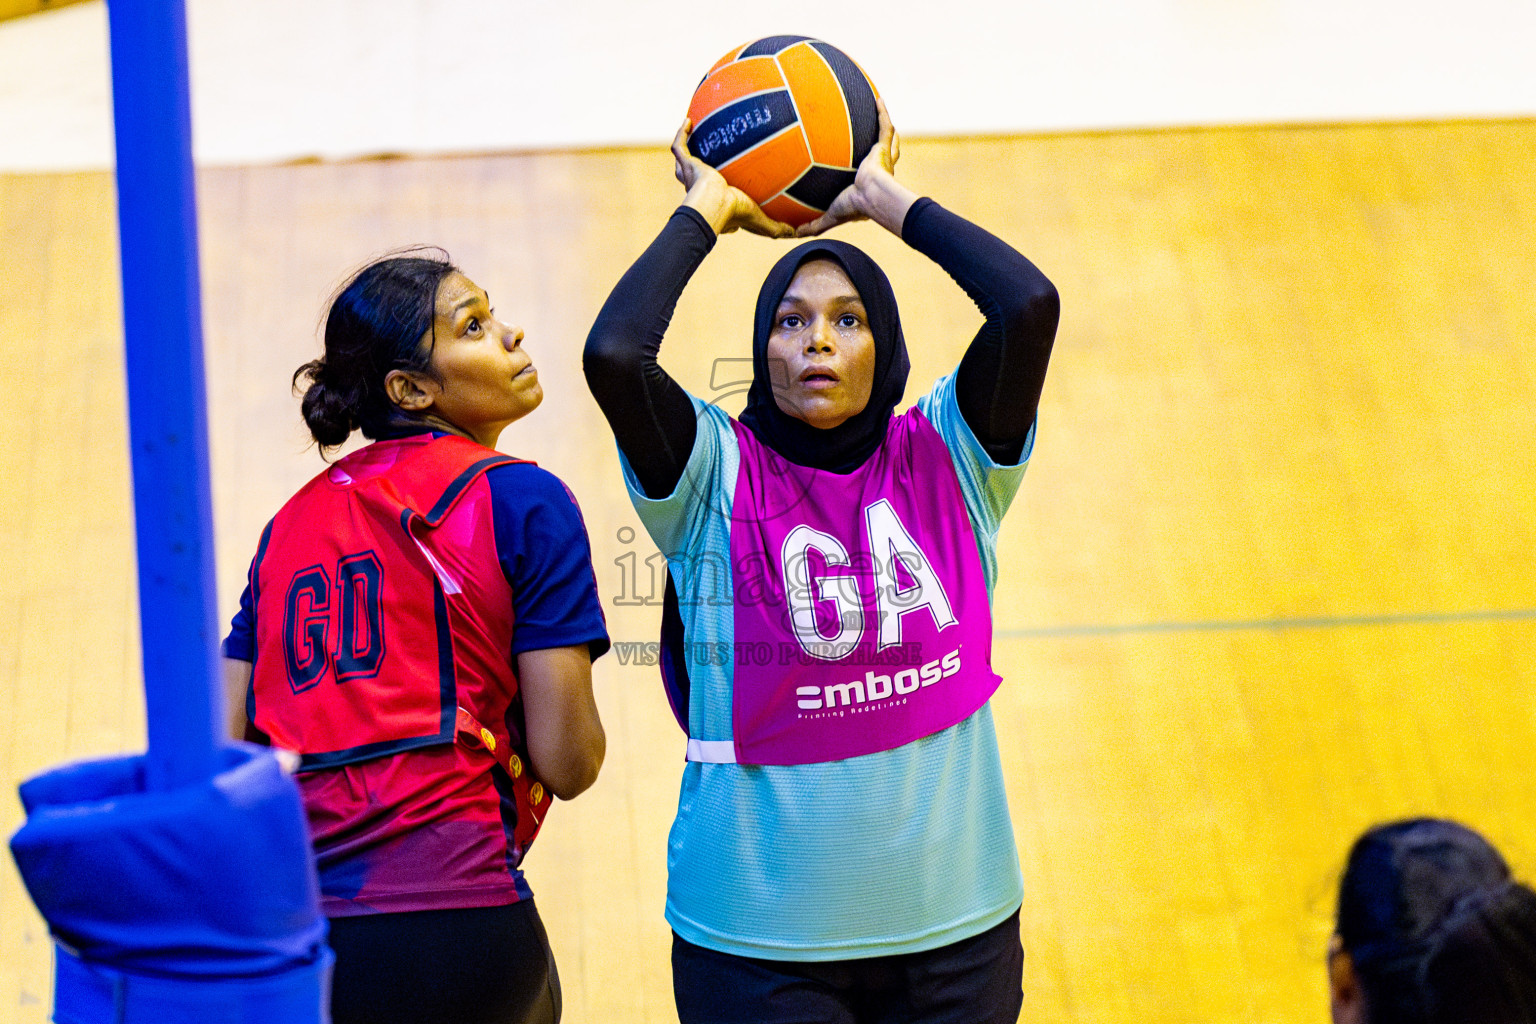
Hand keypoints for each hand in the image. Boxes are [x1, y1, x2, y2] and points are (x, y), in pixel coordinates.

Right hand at [674, 121, 794, 238]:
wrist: (714, 204)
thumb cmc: (735, 213)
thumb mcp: (761, 222)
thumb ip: (776, 228)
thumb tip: (795, 233)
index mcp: (716, 203)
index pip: (719, 198)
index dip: (724, 194)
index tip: (734, 189)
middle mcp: (700, 190)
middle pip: (697, 180)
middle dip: (699, 172)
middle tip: (709, 160)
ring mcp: (692, 177)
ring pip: (684, 162)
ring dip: (688, 150)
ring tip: (693, 135)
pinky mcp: (688, 165)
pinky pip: (679, 147)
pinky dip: (681, 134)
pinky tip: (688, 120)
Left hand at [795, 97, 917, 236]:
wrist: (871, 196)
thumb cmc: (854, 206)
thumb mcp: (830, 216)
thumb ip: (815, 224)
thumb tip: (795, 233)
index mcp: (867, 183)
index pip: (867, 176)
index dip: (865, 173)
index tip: (858, 169)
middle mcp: (877, 169)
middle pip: (881, 156)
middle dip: (881, 148)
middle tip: (872, 139)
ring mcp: (882, 157)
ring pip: (887, 139)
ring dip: (885, 126)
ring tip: (878, 111)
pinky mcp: (883, 148)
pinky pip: (884, 126)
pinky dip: (882, 112)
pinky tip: (878, 98)